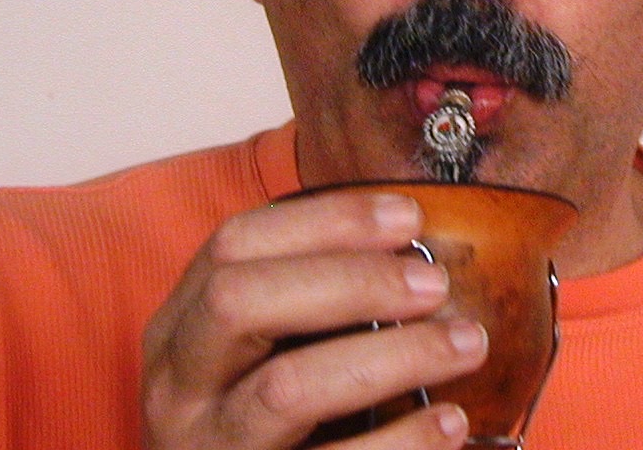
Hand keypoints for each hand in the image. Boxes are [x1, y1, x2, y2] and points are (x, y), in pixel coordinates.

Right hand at [142, 189, 487, 448]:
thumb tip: (411, 247)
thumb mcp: (249, 361)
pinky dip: (400, 443)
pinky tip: (450, 422)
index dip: (323, 220)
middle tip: (434, 283)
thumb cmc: (257, 430)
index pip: (233, 244)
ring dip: (392, 357)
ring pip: (287, 389)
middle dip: (349, 280)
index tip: (407, 217)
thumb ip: (302, 303)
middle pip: (239, 301)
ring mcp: (208, 449)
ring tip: (465, 344)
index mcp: (177, 332)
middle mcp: (178, 389)